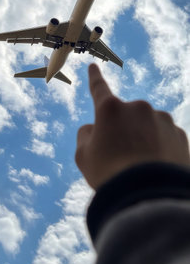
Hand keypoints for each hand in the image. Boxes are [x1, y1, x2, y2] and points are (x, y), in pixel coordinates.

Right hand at [75, 63, 188, 189]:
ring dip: (143, 139)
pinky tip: (155, 168)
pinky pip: (164, 137)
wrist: (150, 196)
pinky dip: (160, 148)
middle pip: (125, 117)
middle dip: (123, 130)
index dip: (95, 78)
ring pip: (147, 127)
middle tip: (120, 157)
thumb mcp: (83, 157)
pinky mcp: (179, 134)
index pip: (99, 88)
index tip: (93, 66)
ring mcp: (161, 119)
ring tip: (140, 167)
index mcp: (110, 109)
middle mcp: (137, 107)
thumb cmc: (110, 174)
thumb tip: (93, 128)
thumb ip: (85, 136)